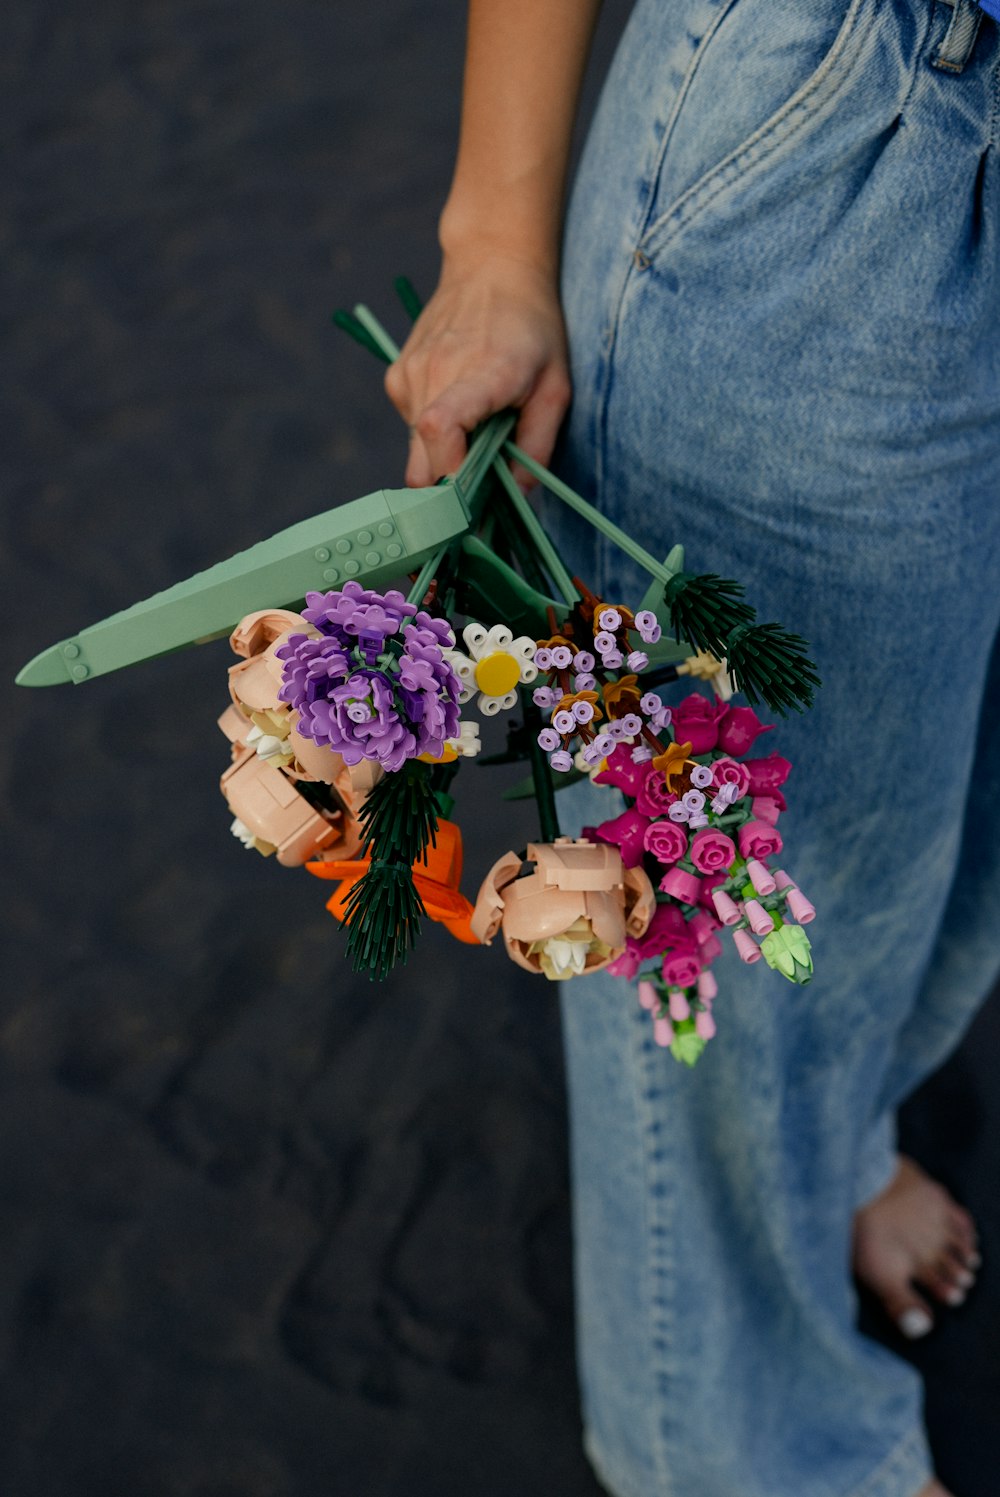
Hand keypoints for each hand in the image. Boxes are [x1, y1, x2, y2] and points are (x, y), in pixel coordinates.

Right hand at [384, 254, 570, 487]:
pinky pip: (410, 430)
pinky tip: (458, 408)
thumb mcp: (556, 387)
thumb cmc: (533, 329)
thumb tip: (518, 494)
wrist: (492, 267)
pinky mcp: (397, 377)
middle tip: (481, 487)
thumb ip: (538, 445)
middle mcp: (434, 372)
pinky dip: (432, 435)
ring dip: (444, 459)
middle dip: (449, 488)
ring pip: (415, 453)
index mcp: (480, 373)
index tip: (472, 495)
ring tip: (477, 432)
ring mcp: (410, 374)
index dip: (450, 473)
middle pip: (421, 463)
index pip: (439, 429)